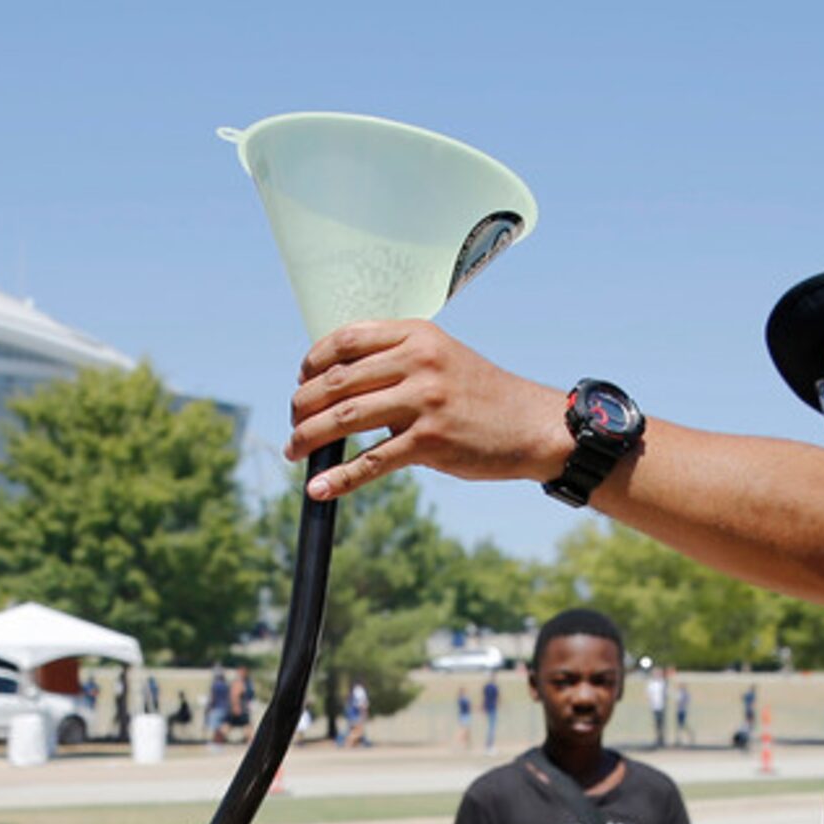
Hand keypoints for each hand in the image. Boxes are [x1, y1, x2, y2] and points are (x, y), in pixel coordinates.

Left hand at [287, 320, 570, 502]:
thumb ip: (395, 360)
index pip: (346, 340)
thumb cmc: (478, 395)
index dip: (313, 362)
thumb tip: (335, 382)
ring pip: (345, 417)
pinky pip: (371, 461)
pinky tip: (317, 488)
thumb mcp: (440, 358)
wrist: (530, 425)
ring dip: (309, 437)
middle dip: (303, 405)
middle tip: (293, 423)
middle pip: (337, 380)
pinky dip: (339, 478)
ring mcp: (424, 402)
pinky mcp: (430, 442)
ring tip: (293, 451)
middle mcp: (419, 361)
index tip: (302, 382)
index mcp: (417, 334)